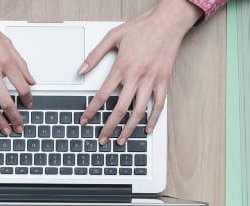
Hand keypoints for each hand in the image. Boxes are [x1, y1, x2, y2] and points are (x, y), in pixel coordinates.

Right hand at [0, 0, 34, 134]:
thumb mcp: (7, 43)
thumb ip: (21, 64)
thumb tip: (30, 80)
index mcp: (5, 60)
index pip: (22, 87)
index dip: (28, 100)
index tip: (29, 105)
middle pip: (7, 101)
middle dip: (15, 118)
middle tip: (19, 127)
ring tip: (4, 128)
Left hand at [76, 0, 202, 144]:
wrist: (168, 22)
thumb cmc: (142, 28)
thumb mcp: (113, 36)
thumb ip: (94, 55)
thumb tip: (80, 70)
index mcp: (122, 67)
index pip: (102, 95)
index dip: (91, 111)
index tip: (84, 121)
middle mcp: (137, 76)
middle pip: (120, 109)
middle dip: (109, 127)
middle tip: (102, 139)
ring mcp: (152, 80)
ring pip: (139, 111)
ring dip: (129, 129)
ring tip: (121, 140)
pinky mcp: (165, 81)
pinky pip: (159, 105)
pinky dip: (153, 119)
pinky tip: (146, 129)